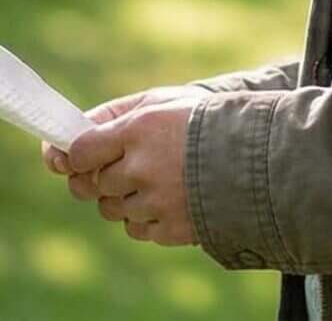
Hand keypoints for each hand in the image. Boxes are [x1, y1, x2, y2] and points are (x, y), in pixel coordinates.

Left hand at [42, 85, 206, 245]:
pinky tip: (166, 199)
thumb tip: (69, 141)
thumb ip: (112, 116)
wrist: (261, 156)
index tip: (85, 155)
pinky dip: (144, 217)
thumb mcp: (161, 101)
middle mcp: (143, 168)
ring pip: (112, 209)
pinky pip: (137, 229)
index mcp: (138, 130)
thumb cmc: (205, 121)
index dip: (77, 156)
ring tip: (154, 180)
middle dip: (101, 177)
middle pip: (94, 184)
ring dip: (123, 197)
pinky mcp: (173, 229)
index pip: (80, 152)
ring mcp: (158, 203)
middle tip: (124, 166)